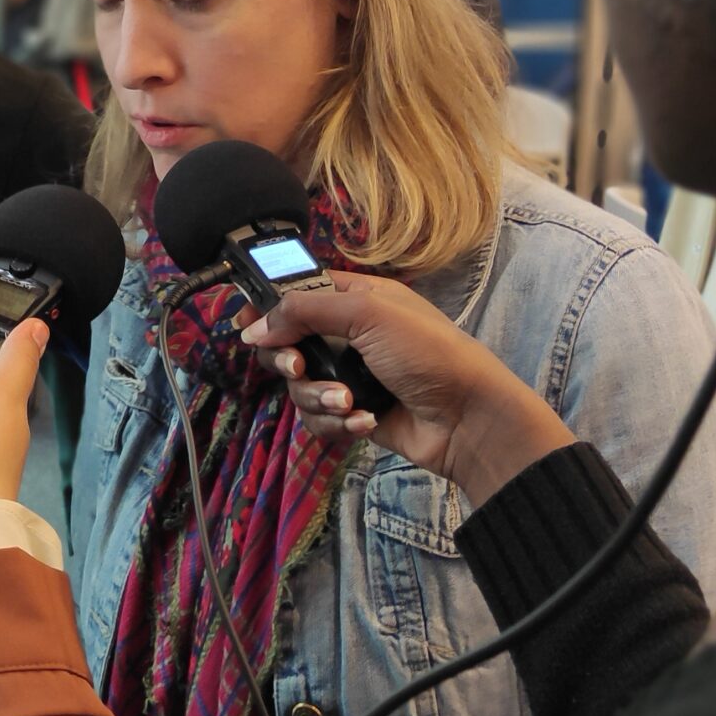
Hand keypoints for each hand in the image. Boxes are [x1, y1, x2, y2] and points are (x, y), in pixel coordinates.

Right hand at [240, 273, 572, 503]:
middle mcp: (349, 335)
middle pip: (287, 344)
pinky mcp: (354, 413)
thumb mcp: (368, 313)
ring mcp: (350, 376)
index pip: (297, 293)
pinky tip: (365, 421)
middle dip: (288, 361)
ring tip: (348, 401)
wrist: (469, 419)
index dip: (268, 307)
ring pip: (299, 388)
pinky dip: (337, 423)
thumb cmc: (429, 353)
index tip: (245, 324)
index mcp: (355, 297)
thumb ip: (305, 310)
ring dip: (319, 398)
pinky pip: (319, 419)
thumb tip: (255, 327)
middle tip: (298, 368)